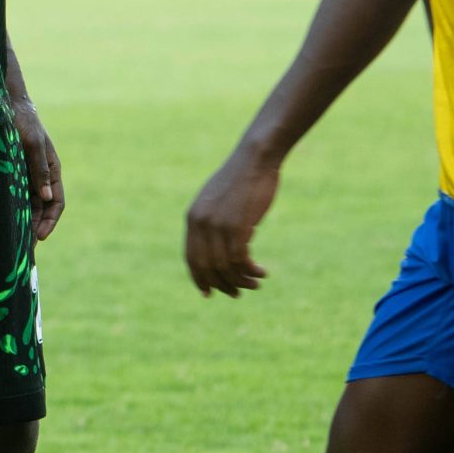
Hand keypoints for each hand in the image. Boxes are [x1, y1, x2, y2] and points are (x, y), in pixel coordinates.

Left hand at [11, 96, 63, 242]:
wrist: (4, 104)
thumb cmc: (23, 122)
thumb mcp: (32, 145)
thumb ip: (39, 170)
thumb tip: (47, 198)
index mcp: (52, 170)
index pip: (57, 202)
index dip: (50, 220)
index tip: (40, 236)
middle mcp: (40, 176)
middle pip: (42, 209)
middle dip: (35, 228)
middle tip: (25, 249)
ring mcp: (25, 175)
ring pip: (27, 205)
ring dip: (23, 223)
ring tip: (14, 242)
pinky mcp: (11, 173)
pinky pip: (13, 196)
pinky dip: (11, 210)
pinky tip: (2, 223)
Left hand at [184, 145, 277, 296]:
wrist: (255, 159)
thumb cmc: (241, 179)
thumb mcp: (218, 200)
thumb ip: (213, 221)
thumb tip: (218, 246)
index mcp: (192, 218)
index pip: (191, 258)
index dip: (199, 278)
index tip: (209, 293)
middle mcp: (200, 224)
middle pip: (207, 266)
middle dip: (222, 284)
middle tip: (237, 294)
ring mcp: (217, 225)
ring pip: (225, 266)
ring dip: (241, 280)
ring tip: (255, 283)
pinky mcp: (237, 226)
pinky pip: (240, 259)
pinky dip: (251, 270)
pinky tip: (262, 272)